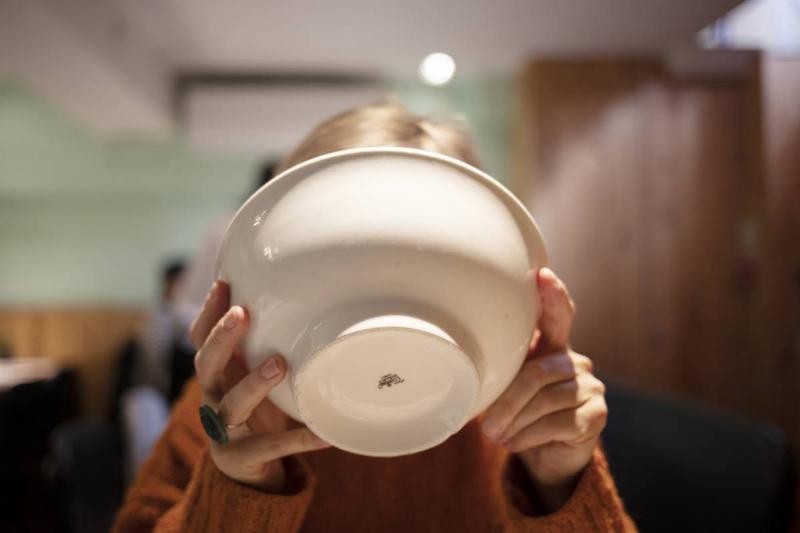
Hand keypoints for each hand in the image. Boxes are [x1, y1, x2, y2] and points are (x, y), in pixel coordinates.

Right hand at [190, 280, 329, 490]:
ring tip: (280, 364)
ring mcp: (224, 430)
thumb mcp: (250, 376)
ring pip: (233, 405)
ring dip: (255, 383)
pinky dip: (299, 440)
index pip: (200, 339)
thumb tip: (301, 300)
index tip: (224, 283)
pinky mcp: (242, 457)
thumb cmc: (255, 408)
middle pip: (205, 366)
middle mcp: (212, 398)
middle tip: (241, 314)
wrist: (245, 469)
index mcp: (216, 374)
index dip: (207, 312)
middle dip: (221, 339)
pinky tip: (325, 434)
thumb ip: (262, 346)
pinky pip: (272, 447)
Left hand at [481, 268, 606, 510]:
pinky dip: (530, 435)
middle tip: (485, 427)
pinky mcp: (597, 415)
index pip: (557, 316)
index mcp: (552, 347)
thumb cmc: (519, 415)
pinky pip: (559, 423)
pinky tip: (516, 443)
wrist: (545, 457)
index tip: (543, 275)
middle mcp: (575, 361)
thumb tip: (460, 362)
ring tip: (497, 436)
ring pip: (546, 399)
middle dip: (508, 402)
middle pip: (537, 372)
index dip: (553, 295)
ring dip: (515, 422)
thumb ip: (497, 370)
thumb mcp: (504, 388)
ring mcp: (590, 387)